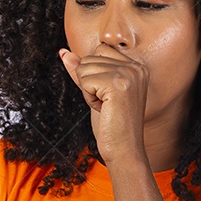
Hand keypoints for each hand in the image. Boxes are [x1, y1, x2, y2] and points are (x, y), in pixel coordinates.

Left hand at [58, 42, 147, 164]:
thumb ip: (83, 70)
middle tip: (107, 103)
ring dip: (88, 90)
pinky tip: (104, 109)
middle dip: (90, 82)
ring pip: (84, 68)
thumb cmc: (112, 124)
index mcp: (136, 66)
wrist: (124, 150)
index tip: (109, 95)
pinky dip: (88, 98)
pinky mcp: (117, 85)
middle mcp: (136, 67)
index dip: (95, 75)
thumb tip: (64, 52)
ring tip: (106, 106)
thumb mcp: (96, 91)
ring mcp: (128, 74)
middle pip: (90, 58)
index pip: (100, 50)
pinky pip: (84, 81)